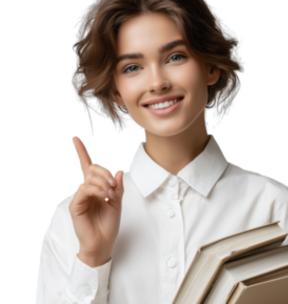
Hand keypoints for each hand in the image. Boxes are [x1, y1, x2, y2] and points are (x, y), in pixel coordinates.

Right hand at [69, 134, 124, 267]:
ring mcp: (79, 197)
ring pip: (89, 177)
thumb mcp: (118, 203)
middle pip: (92, 168)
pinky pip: (84, 189)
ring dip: (104, 183)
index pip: (87, 166)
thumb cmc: (108, 224)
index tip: (75, 137)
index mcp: (95, 187)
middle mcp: (85, 190)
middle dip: (105, 173)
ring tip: (111, 195)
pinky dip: (97, 190)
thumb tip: (119, 170)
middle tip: (115, 187)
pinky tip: (105, 197)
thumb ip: (118, 186)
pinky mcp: (75, 205)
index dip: (81, 151)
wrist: (102, 243)